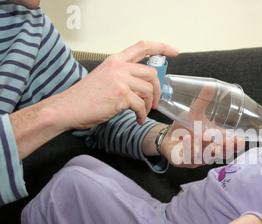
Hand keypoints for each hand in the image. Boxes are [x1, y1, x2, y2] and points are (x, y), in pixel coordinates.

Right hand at [57, 41, 178, 129]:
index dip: (161, 47)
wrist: (67, 108)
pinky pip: (141, 105)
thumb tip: (143, 85)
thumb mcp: (104, 77)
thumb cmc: (85, 97)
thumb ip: (122, 76)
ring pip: (148, 90)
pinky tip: (137, 119)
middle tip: (154, 102)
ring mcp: (120, 80)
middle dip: (157, 90)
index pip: (142, 46)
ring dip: (149, 105)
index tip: (174, 51)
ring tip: (142, 113)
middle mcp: (119, 67)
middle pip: (152, 73)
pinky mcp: (121, 95)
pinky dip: (141, 115)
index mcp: (115, 60)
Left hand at [158, 85, 244, 166]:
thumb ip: (203, 101)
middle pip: (220, 155)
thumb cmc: (185, 127)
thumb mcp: (195, 113)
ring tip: (203, 136)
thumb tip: (211, 84)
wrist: (167, 136)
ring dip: (205, 147)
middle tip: (226, 140)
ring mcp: (196, 159)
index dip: (237, 146)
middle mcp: (208, 153)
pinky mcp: (183, 162)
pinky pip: (187, 159)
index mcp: (215, 144)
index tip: (241, 140)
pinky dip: (188, 149)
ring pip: (204, 157)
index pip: (230, 148)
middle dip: (224, 148)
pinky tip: (187, 138)